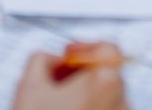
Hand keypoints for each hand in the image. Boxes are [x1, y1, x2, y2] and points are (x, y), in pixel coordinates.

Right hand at [10, 44, 129, 109]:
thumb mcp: (29, 85)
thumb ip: (40, 59)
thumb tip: (49, 59)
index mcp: (106, 81)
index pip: (107, 49)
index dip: (84, 47)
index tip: (68, 55)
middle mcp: (121, 100)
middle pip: (106, 73)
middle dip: (81, 72)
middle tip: (56, 79)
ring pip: (105, 97)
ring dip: (84, 94)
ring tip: (57, 105)